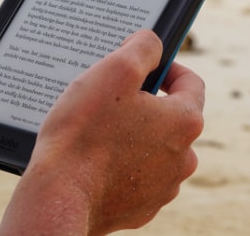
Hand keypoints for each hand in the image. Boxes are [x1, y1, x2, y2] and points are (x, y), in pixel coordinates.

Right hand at [0, 30, 204, 234]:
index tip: (147, 66)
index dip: (168, 67)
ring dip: (134, 137)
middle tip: (112, 100)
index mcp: (184, 122)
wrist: (58, 198)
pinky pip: (138, 177)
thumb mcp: (114, 71)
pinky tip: (95, 161)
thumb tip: (152, 42)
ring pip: (154, 149)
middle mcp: (184, 157)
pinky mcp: (142, 207)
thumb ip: (142, 47)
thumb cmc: (83, 134)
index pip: (191, 82)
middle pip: (171, 118)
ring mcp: (164, 186)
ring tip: (99, 133)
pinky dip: (122, 166)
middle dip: (146, 104)